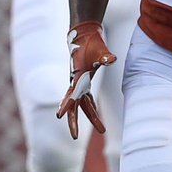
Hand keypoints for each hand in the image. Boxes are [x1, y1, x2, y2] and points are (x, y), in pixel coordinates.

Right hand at [59, 19, 115, 138]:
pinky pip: (86, 99)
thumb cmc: (91, 42)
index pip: (70, 95)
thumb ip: (105, 56)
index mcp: (77, 78)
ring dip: (91, 117)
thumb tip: (112, 59)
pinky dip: (90, 107)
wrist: (84, 34)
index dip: (65, 106)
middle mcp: (76, 83)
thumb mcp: (100, 50)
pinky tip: (95, 115)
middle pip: (73, 106)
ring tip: (103, 130)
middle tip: (74, 137)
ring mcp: (79, 83)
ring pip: (82, 105)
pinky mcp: (84, 81)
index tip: (59, 116)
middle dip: (74, 122)